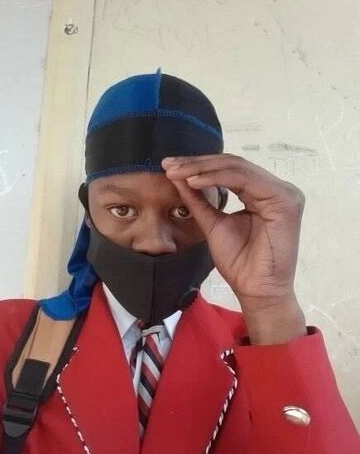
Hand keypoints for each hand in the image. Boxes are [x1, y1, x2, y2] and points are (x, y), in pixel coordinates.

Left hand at [162, 154, 306, 343]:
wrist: (256, 290)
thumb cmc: (239, 262)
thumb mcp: (212, 223)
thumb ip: (198, 199)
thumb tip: (178, 175)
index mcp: (263, 193)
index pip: (229, 170)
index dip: (198, 165)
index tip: (169, 167)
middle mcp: (276, 189)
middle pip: (233, 164)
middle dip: (197, 163)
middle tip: (168, 164)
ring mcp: (284, 193)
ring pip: (237, 168)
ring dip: (203, 168)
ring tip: (177, 172)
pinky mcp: (285, 201)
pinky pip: (245, 180)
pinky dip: (217, 178)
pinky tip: (194, 181)